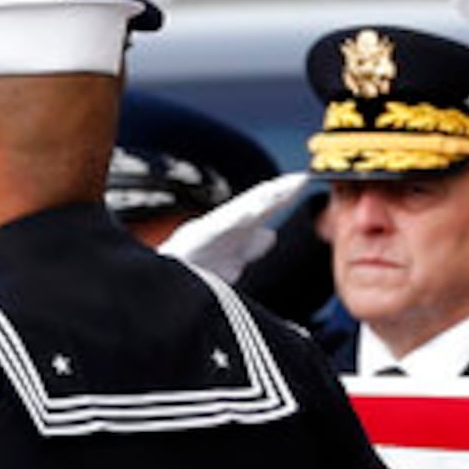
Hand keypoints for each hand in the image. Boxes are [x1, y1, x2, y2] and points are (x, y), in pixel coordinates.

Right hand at [161, 170, 314, 283]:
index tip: (304, 181)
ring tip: (282, 189)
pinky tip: (252, 212)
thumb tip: (271, 233)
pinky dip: (235, 219)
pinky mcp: (196, 240)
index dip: (283, 195)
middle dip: (277, 191)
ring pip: (239, 211)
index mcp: (234, 230)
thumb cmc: (195, 273)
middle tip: (301, 179)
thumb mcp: (230, 261)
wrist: (164, 290)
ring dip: (261, 199)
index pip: (264, 208)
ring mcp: (209, 230)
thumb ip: (249, 248)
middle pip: (254, 204)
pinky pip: (217, 227)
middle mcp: (223, 225)